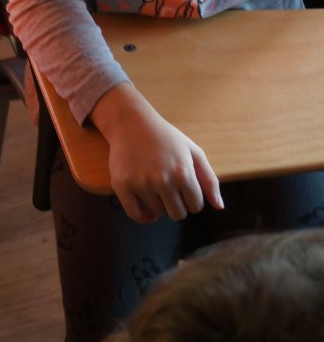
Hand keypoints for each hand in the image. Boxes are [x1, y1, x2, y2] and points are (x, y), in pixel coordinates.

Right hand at [91, 83, 223, 222]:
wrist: (131, 124)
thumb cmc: (165, 137)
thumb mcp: (193, 152)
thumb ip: (209, 180)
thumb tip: (219, 207)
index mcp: (183, 173)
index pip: (196, 206)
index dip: (192, 200)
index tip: (185, 191)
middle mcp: (162, 180)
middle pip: (177, 214)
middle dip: (177, 206)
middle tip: (170, 192)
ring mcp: (140, 183)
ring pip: (157, 214)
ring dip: (159, 207)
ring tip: (156, 191)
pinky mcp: (122, 185)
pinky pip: (135, 214)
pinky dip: (143, 217)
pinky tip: (146, 210)